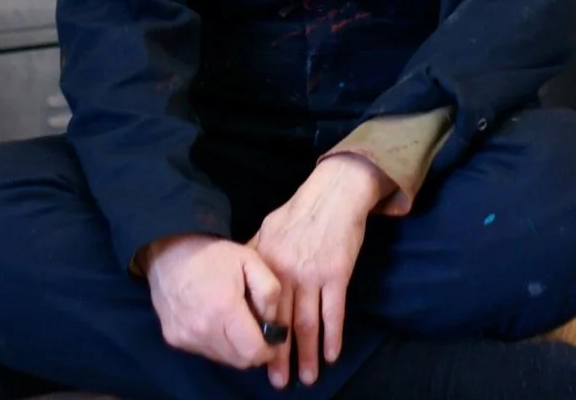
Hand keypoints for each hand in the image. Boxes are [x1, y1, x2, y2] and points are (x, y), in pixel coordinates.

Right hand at [143, 234, 284, 372]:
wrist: (170, 249)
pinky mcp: (174, 339)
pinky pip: (204, 351)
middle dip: (253, 350)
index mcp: (224, 309)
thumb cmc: (214, 254)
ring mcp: (186, 337)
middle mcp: (203, 330)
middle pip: (239, 361)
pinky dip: (216, 343)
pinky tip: (215, 321)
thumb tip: (273, 322)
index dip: (269, 349)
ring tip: (234, 322)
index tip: (273, 337)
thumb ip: (270, 291)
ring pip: (222, 359)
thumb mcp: (251, 260)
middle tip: (256, 329)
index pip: (253, 353)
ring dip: (234, 348)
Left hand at [251, 154, 392, 386]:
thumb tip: (238, 279)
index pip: (259, 307)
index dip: (257, 334)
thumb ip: (253, 256)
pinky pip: (334, 312)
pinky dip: (334, 336)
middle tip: (277, 381)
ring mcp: (312, 275)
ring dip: (309, 354)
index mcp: (266, 262)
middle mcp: (286, 272)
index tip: (253, 356)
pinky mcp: (337, 274)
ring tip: (307, 378)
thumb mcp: (267, 229)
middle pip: (281, 322)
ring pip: (307, 323)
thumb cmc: (300, 212)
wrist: (334, 194)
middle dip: (279, 355)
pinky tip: (332, 354)